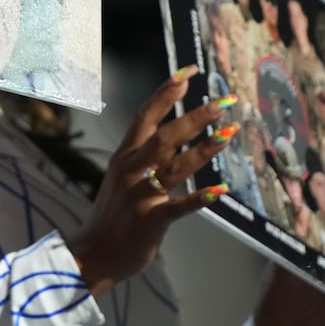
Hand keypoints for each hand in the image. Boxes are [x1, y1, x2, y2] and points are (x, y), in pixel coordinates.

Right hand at [69, 66, 238, 296]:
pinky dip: (199, 198)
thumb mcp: (122, 176)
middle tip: (223, 102)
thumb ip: (143, 156)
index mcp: (124, 156)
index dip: (167, 93)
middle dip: (196, 117)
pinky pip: (178, 207)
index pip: (145, 115)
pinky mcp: (150, 220)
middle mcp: (131, 169)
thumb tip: (171, 135)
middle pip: (165, 135)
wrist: (95, 252)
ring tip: (229, 133)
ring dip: (205, 149)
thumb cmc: (113, 214)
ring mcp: (140, 194)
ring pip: (176, 165)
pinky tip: (220, 190)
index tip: (188, 73)